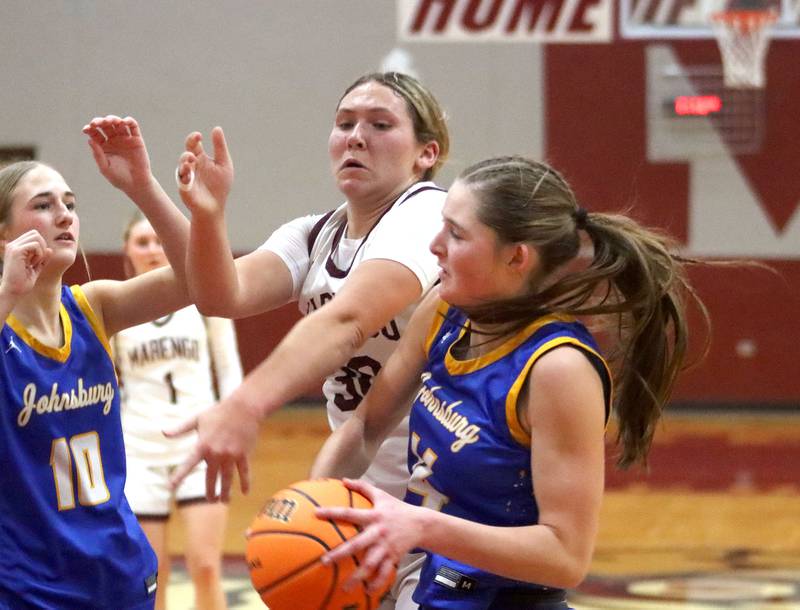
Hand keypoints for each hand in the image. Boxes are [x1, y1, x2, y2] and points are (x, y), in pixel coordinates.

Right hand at [0, 230, 50, 297]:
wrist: (13, 291)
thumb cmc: (23, 282)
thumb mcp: (36, 268)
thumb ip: (43, 258)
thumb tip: (49, 249)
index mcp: (16, 247)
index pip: (34, 236)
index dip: (41, 246)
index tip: (37, 260)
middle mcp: (13, 245)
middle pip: (35, 233)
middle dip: (42, 246)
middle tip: (38, 260)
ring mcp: (13, 247)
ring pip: (36, 237)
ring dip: (41, 250)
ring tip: (34, 262)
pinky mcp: (16, 251)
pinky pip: (35, 245)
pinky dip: (39, 254)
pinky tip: (32, 263)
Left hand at [83, 116, 153, 195]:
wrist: (137, 184)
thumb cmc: (119, 178)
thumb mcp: (105, 167)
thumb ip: (98, 154)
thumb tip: (89, 140)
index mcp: (103, 146)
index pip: (95, 133)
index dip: (90, 128)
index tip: (87, 129)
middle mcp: (114, 140)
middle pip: (106, 126)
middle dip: (101, 122)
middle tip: (98, 123)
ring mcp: (125, 139)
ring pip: (118, 124)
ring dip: (113, 119)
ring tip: (111, 121)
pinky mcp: (137, 140)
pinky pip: (133, 127)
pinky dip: (129, 121)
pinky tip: (124, 122)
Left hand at [164, 394, 256, 501]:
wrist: (244, 408)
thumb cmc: (219, 412)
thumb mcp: (197, 418)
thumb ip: (181, 428)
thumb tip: (163, 432)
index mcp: (202, 446)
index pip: (188, 465)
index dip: (178, 477)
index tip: (170, 488)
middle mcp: (216, 453)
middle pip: (211, 478)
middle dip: (210, 492)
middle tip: (210, 500)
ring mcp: (231, 455)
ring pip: (227, 479)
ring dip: (226, 492)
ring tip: (224, 501)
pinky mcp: (244, 454)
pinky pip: (244, 472)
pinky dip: (245, 483)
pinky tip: (245, 492)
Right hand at [176, 127, 232, 216]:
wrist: (215, 207)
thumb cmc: (220, 186)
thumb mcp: (223, 164)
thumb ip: (219, 147)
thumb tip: (217, 128)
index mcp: (200, 158)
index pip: (194, 144)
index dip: (194, 137)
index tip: (199, 135)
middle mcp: (191, 165)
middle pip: (187, 151)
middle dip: (189, 145)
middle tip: (194, 140)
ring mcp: (187, 176)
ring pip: (182, 164)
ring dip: (185, 160)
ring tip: (191, 158)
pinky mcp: (185, 188)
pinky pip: (182, 180)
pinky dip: (185, 175)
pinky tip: (189, 171)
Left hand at [315, 478, 423, 593]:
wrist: (421, 523)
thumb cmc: (397, 508)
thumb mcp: (381, 495)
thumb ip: (362, 486)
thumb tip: (344, 480)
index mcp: (373, 516)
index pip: (350, 513)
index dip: (333, 512)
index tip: (316, 514)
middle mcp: (378, 532)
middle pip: (357, 544)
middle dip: (340, 554)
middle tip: (324, 562)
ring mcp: (386, 547)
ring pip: (370, 564)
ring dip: (358, 576)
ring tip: (345, 588)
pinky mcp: (393, 557)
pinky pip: (385, 573)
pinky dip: (377, 583)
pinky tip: (367, 591)